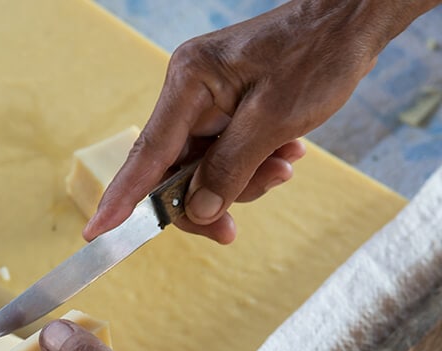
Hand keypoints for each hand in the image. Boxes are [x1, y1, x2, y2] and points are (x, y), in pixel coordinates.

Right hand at [83, 0, 430, 243]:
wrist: (349, 22)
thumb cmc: (316, 55)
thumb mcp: (274, 120)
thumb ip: (230, 169)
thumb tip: (198, 212)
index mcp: (189, 84)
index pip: (148, 154)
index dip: (123, 197)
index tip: (98, 231)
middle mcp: (188, 95)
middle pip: (174, 172)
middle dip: (206, 199)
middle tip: (230, 229)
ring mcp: (205, 105)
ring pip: (202, 171)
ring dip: (241, 182)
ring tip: (284, 166)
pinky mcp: (224, 114)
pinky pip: (223, 158)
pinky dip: (250, 168)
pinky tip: (283, 154)